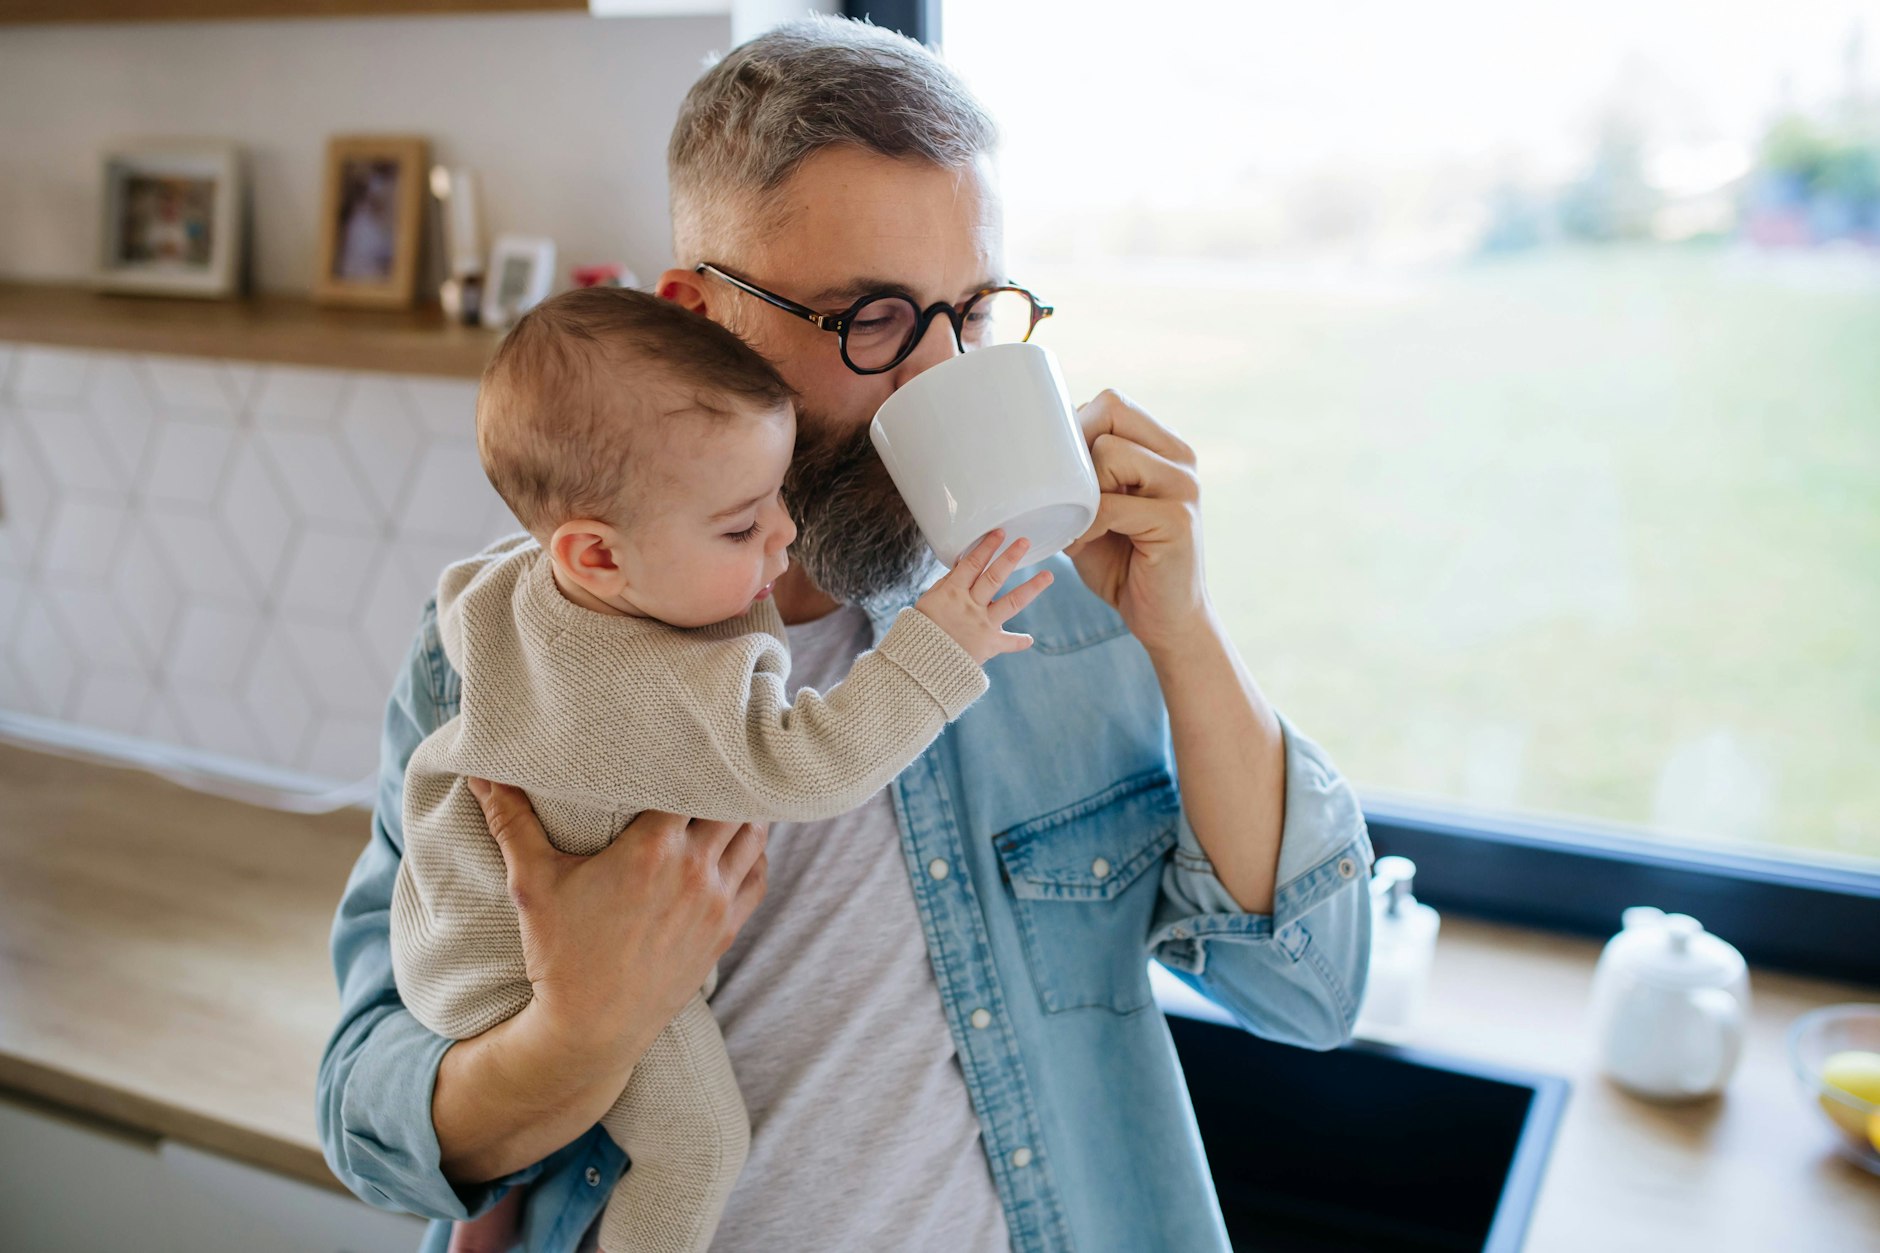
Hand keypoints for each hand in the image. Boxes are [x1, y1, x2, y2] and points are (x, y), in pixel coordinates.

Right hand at [466, 777, 767, 1059]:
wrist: (591, 1031)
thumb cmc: (559, 956)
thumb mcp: (532, 883)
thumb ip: (511, 820)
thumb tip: (480, 771)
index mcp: (654, 848)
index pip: (695, 779)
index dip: (695, 754)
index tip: (686, 737)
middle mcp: (696, 870)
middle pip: (734, 801)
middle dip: (724, 778)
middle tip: (712, 759)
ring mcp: (717, 902)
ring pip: (754, 835)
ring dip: (745, 812)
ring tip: (729, 792)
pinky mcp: (726, 930)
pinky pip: (759, 876)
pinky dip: (755, 854)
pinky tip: (741, 843)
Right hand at [914, 530, 1053, 663]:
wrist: (920, 664)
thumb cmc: (921, 629)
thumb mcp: (928, 601)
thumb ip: (946, 583)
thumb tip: (960, 563)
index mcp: (952, 593)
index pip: (972, 564)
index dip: (985, 547)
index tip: (999, 532)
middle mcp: (970, 606)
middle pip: (993, 578)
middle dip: (1009, 558)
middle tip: (1024, 542)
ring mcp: (982, 625)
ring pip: (1011, 603)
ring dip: (1031, 588)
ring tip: (1048, 575)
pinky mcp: (989, 644)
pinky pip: (1008, 643)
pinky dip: (1018, 642)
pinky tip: (1029, 640)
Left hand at [1063, 389, 1209, 654]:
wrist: (1166, 621)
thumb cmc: (1124, 565)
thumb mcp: (1096, 512)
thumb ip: (1079, 479)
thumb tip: (1023, 455)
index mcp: (1166, 449)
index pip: (1111, 404)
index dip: (1075, 426)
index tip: (1060, 468)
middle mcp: (1181, 460)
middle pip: (1110, 413)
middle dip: (1075, 452)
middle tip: (1071, 496)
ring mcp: (1184, 487)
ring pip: (1109, 454)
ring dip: (1081, 491)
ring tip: (1083, 523)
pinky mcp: (1177, 520)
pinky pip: (1109, 506)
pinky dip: (1087, 526)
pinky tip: (1086, 544)